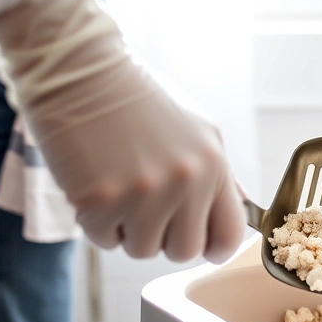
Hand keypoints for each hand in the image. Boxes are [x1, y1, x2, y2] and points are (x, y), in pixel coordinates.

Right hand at [0, 0, 244, 262]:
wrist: (80, 70)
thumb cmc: (138, 98)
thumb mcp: (197, 127)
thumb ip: (220, 173)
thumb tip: (241, 206)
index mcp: (212, 164)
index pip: (229, 236)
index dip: (213, 246)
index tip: (198, 240)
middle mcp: (185, 182)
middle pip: (185, 252)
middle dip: (165, 238)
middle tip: (148, 210)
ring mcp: (142, 194)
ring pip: (142, 250)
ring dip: (128, 229)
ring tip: (119, 188)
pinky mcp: (100, 201)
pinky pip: (104, 240)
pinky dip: (96, 222)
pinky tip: (94, 185)